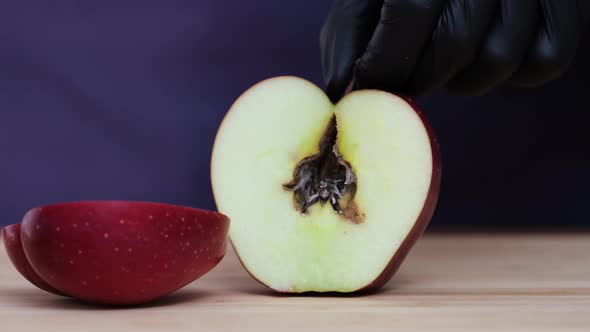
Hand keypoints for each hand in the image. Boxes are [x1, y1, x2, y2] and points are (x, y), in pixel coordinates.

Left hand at [320, 0, 589, 100]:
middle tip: (408, 75)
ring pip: (498, 60)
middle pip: (454, 45)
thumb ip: (352, 32)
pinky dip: (514, 75)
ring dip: (462, 79)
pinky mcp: (569, 7)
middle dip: (421, 76)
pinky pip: (543, 64)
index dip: (387, 61)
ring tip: (446, 62)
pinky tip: (486, 56)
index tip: (373, 80)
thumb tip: (341, 89)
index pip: (410, 11)